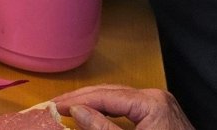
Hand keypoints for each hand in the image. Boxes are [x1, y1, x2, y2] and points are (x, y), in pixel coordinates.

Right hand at [55, 85, 195, 129]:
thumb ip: (102, 129)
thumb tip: (77, 111)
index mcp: (150, 102)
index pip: (105, 96)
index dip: (77, 101)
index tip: (55, 107)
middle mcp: (156, 97)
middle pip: (110, 92)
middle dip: (82, 98)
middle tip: (57, 105)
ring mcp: (160, 103)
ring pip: (118, 97)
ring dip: (94, 102)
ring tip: (70, 108)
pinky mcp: (161, 112)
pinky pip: (128, 105)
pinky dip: (109, 109)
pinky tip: (95, 113)